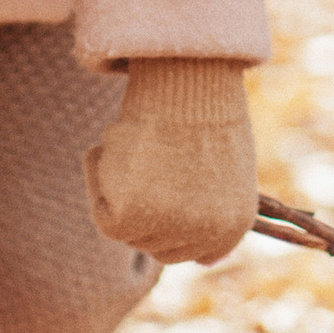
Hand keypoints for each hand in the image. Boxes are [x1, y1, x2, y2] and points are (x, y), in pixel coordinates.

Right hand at [83, 59, 256, 262]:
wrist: (188, 80)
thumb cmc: (202, 105)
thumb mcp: (220, 164)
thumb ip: (208, 205)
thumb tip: (197, 247)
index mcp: (234, 224)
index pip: (197, 252)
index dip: (174, 222)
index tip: (162, 191)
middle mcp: (205, 236)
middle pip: (159, 246)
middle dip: (146, 210)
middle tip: (145, 161)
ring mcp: (168, 230)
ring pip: (129, 230)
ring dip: (122, 191)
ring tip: (137, 145)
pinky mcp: (130, 219)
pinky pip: (102, 212)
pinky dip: (99, 178)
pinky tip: (116, 146)